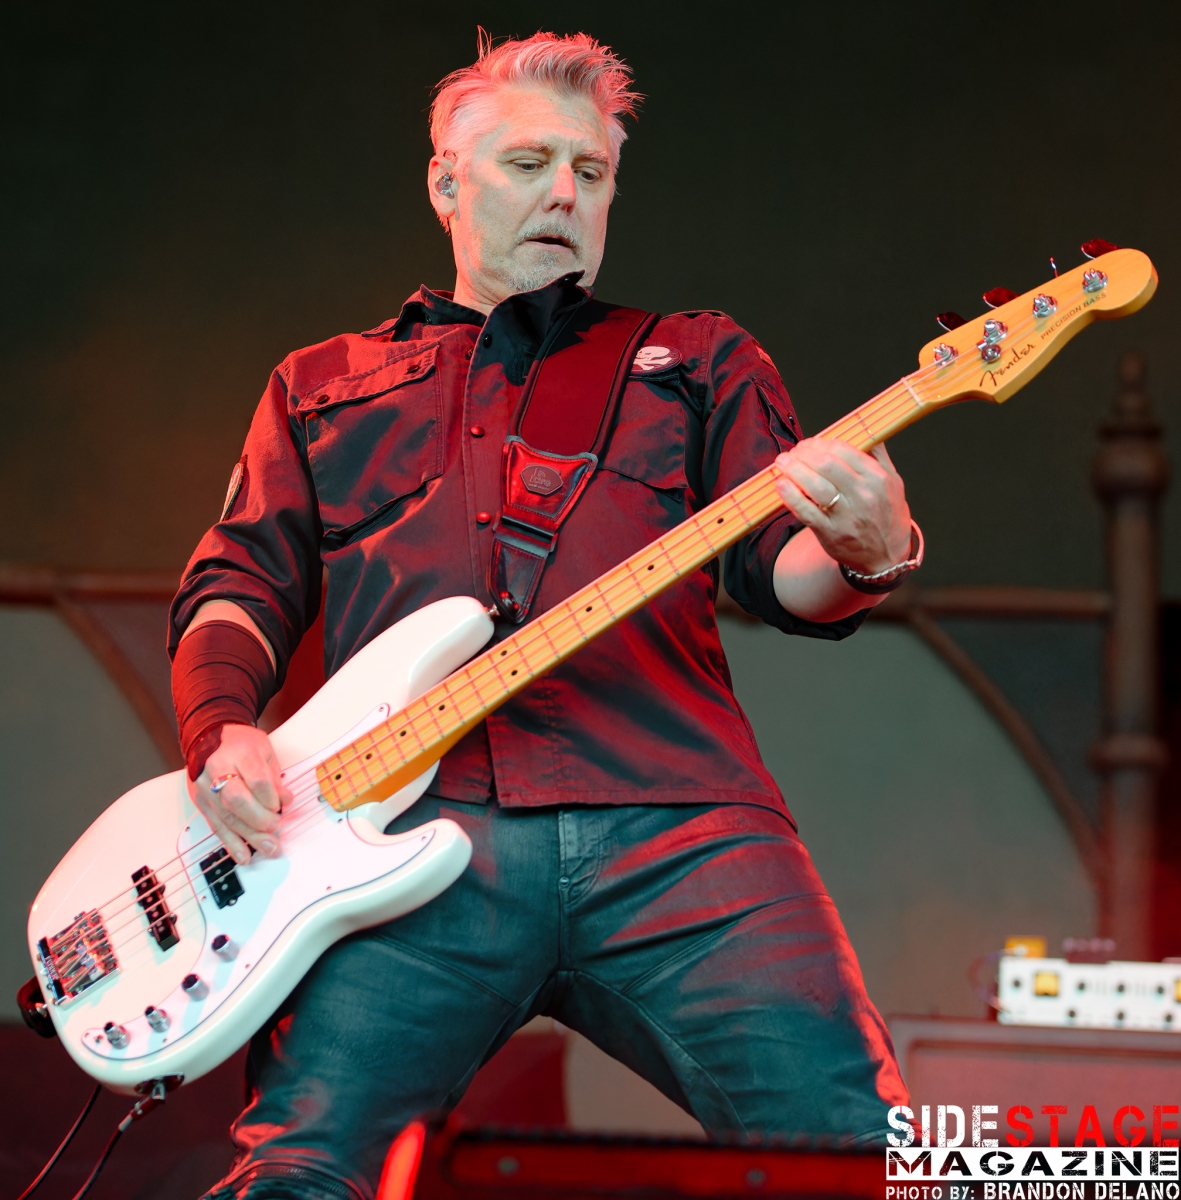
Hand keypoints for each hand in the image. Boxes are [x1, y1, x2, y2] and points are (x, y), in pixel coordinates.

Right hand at [189, 724, 291, 864]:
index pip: (257, 781)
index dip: (272, 798)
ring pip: (226, 817)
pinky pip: (215, 826)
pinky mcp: (200, 802)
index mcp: (239, 753)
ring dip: (249, 838)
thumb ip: (274, 776)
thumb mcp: (263, 749)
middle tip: (276, 828)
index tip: (283, 805)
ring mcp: (205, 788)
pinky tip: (243, 855)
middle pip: (237, 801)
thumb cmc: (240, 743)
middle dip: (260, 820)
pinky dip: (231, 843)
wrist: (207, 736)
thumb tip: (285, 801)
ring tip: (268, 849)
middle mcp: (217, 770)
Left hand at [773, 438, 910, 573]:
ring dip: (793, 469)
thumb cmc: (886, 516)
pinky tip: (781, 484)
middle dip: (804, 454)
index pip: (843, 450)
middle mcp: (864, 495)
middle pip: (826, 464)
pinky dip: (790, 496)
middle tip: (793, 452)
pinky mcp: (830, 533)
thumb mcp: (893, 483)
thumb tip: (866, 432)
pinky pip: (806, 511)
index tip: (810, 444)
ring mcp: (846, 515)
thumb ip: (879, 456)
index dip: (821, 444)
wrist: (886, 557)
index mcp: (878, 478)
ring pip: (815, 485)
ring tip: (782, 462)